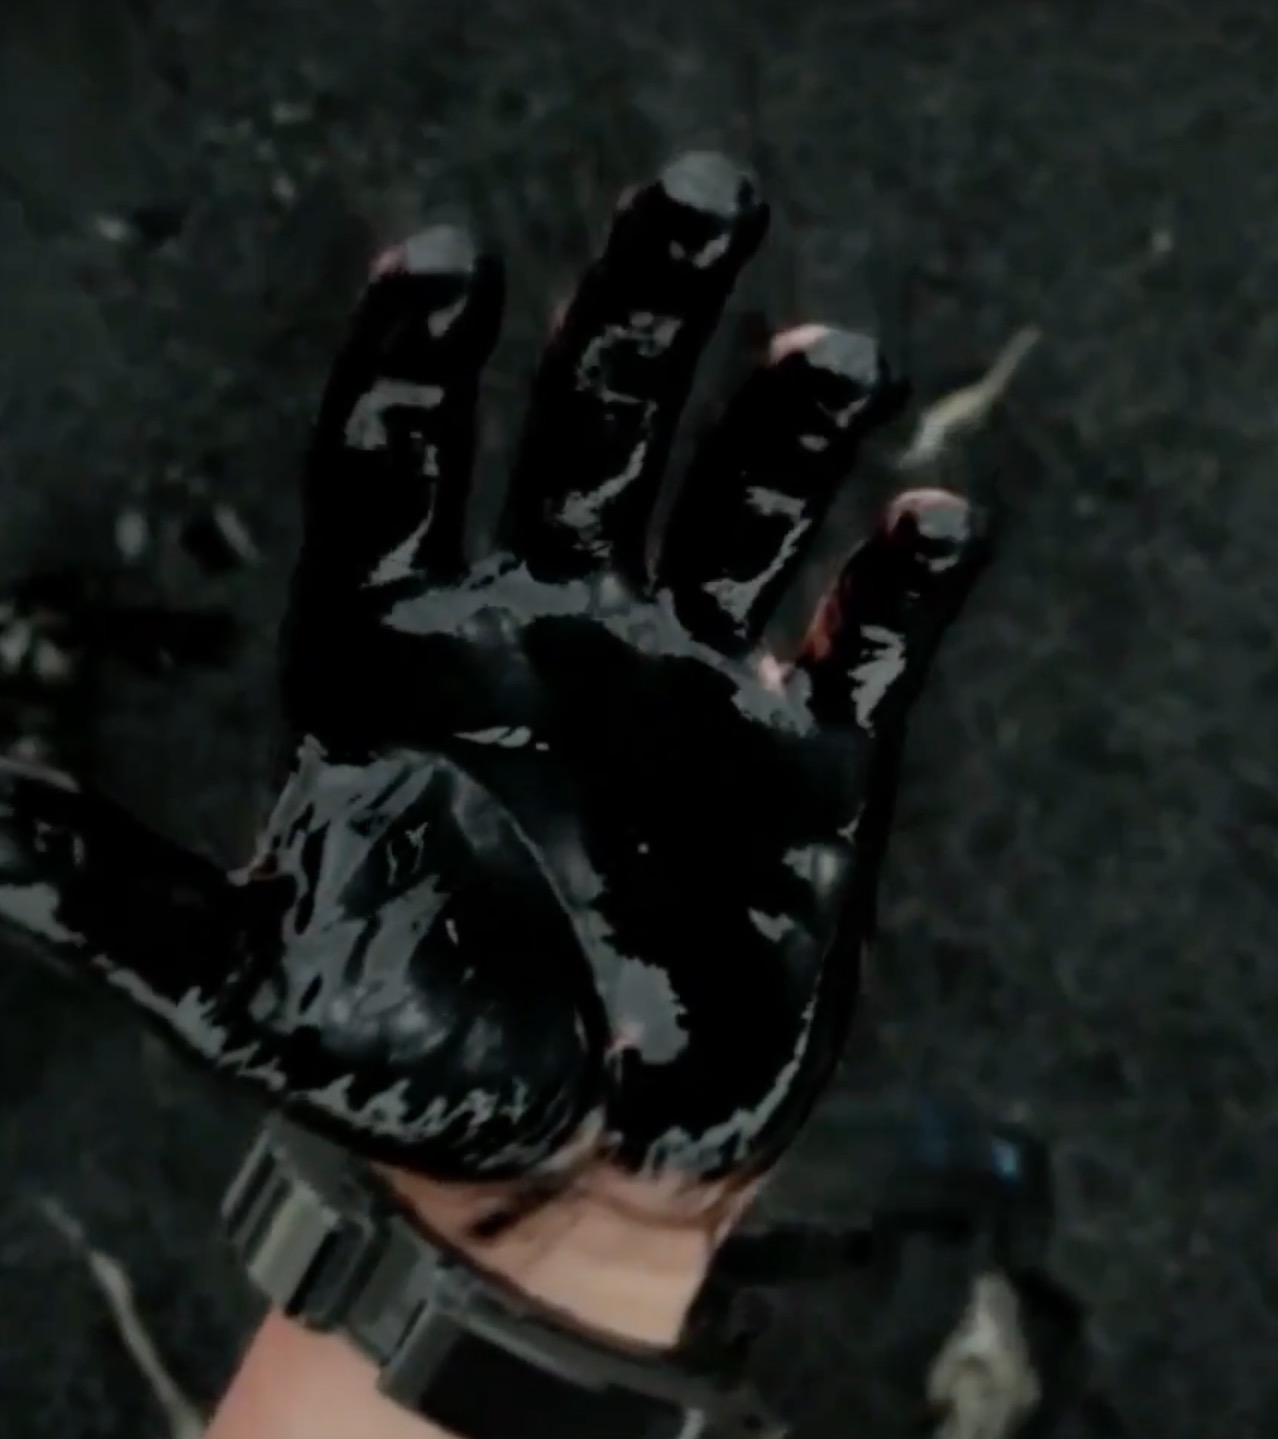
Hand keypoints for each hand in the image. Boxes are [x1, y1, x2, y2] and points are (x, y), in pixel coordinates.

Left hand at [0, 154, 989, 1213]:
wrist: (564, 1177)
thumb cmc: (410, 1063)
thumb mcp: (243, 980)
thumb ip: (110, 886)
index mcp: (412, 656)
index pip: (407, 470)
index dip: (421, 367)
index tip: (446, 260)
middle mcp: (558, 636)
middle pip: (603, 435)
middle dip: (647, 315)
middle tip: (704, 193)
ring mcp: (694, 688)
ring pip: (746, 513)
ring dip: (789, 436)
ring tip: (829, 359)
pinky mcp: (810, 766)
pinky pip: (866, 650)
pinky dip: (905, 590)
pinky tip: (937, 524)